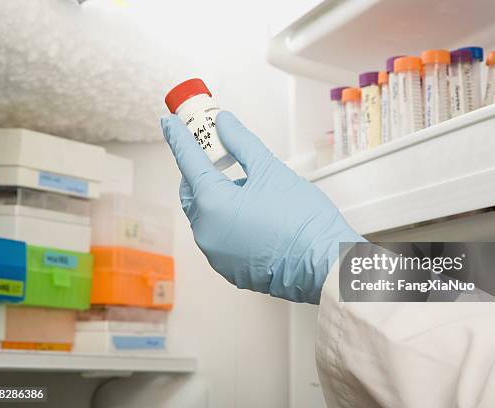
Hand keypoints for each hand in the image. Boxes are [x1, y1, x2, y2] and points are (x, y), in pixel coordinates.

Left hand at [161, 111, 363, 303]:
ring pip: (206, 216)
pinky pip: (219, 237)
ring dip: (216, 197)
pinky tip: (252, 216)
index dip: (178, 138)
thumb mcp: (271, 171)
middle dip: (200, 171)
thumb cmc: (302, 222)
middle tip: (218, 156)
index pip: (187, 162)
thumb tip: (224, 125)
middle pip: (192, 192)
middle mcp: (206, 232)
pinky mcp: (229, 269)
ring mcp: (216, 254)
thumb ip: (241, 143)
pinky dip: (227, 221)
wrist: (324, 264)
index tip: (170, 124)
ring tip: (248, 189)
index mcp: (213, 204)